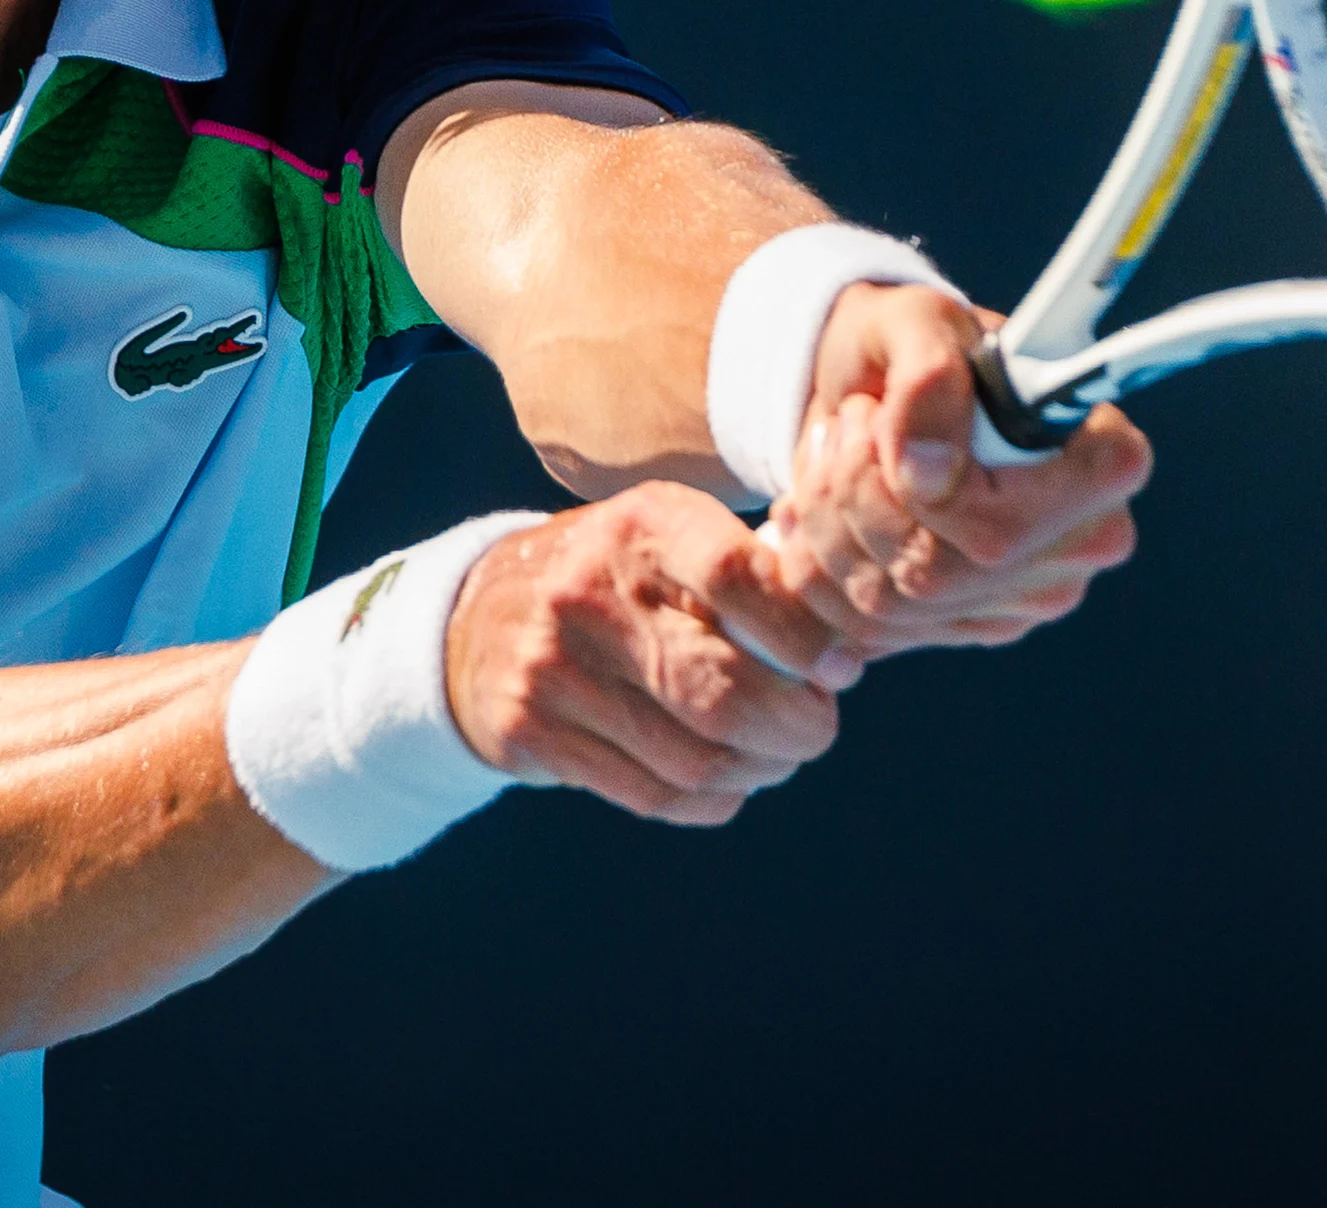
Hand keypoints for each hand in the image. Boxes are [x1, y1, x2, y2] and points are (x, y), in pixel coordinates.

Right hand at [444, 482, 860, 824]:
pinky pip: (652, 795)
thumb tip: (853, 639)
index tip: (842, 669)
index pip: (741, 579)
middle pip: (723, 691)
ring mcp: (552, 666)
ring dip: (757, 771)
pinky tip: (723, 782)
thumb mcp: (667, 539)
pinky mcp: (531, 730)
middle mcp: (590, 590)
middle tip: (816, 729)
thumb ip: (752, 573)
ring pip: (694, 758)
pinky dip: (710, 801)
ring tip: (772, 756)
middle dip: (796, 728)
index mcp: (641, 526)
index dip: (807, 637)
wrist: (473, 616)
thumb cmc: (615, 578)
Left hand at [764, 282, 1149, 658]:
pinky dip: (815, 564)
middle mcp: (1080, 544)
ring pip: (891, 602)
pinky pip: (867, 629)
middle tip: (845, 423)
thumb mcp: (915, 320)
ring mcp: (1024, 598)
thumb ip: (929, 374)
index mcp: (1100, 460)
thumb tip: (926, 472)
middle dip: (858, 494)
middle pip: (940, 571)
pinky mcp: (965, 628)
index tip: (885, 422)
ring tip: (828, 453)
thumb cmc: (913, 343)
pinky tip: (812, 506)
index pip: (1023, 519)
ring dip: (828, 521)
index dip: (941, 492)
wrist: (876, 384)